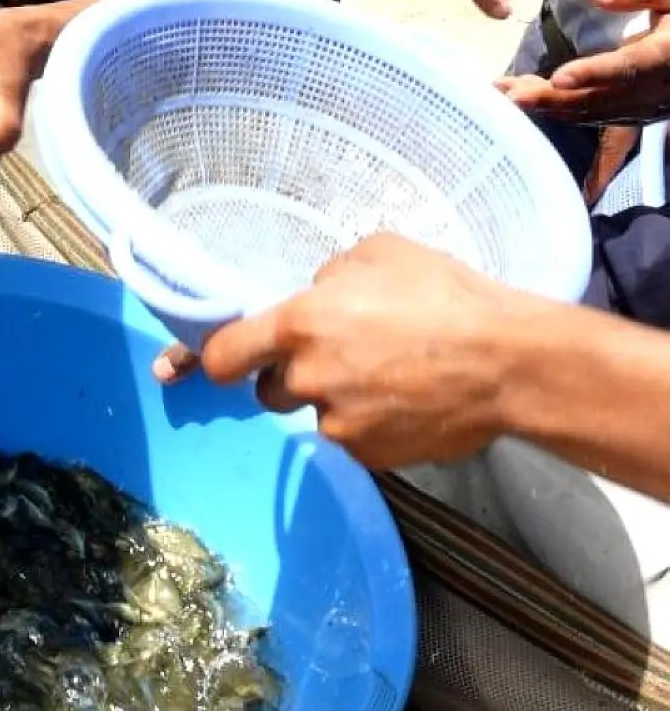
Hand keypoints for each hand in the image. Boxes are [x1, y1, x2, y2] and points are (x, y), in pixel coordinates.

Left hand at [150, 233, 544, 468]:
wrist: (507, 363)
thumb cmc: (445, 295)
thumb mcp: (378, 254)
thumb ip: (330, 277)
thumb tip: (315, 293)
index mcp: (300, 324)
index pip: (222, 353)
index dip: (209, 358)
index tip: (204, 363)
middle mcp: (308, 378)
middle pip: (269, 388)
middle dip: (292, 375)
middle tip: (340, 355)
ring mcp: (337, 424)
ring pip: (315, 413)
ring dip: (334, 399)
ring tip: (388, 376)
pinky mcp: (369, 456)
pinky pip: (352, 438)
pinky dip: (369, 423)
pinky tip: (407, 400)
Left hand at [498, 0, 669, 125]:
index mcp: (668, 55)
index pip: (626, 67)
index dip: (592, 74)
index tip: (557, 78)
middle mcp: (658, 88)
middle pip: (601, 97)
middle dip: (551, 98)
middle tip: (506, 94)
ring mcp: (650, 105)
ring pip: (596, 111)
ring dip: (550, 106)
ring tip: (506, 96)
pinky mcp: (642, 111)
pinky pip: (601, 116)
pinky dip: (566, 111)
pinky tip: (535, 103)